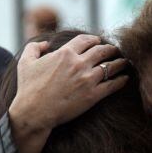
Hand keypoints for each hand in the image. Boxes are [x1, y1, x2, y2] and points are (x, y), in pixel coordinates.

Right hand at [8, 34, 129, 152]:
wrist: (34, 113)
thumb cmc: (28, 89)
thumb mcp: (26, 63)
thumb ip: (34, 48)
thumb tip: (45, 43)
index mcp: (64, 53)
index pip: (85, 40)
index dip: (94, 39)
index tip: (98, 41)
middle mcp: (78, 63)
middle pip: (101, 51)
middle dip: (110, 49)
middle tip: (115, 51)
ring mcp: (87, 79)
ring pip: (110, 66)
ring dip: (120, 62)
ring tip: (125, 62)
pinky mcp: (93, 95)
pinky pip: (112, 85)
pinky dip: (121, 80)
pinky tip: (125, 78)